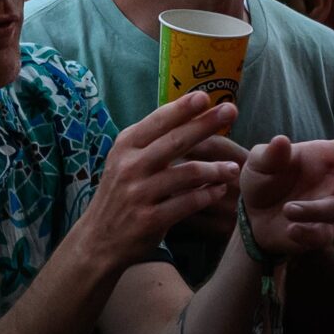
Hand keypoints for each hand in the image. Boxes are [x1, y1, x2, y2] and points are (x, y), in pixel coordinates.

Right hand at [72, 92, 244, 272]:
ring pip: (187, 174)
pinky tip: (220, 191)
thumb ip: (149, 143)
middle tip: (231, 111)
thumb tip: (184, 118)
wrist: (98, 238)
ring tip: (234, 167)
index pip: (157, 121)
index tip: (205, 96)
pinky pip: (188, 203)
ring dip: (215, 169)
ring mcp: (140, 192)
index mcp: (125, 146)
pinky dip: (207, 196)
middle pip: (175, 141)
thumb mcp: (124, 162)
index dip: (182, 108)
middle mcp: (130, 165)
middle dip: (205, 124)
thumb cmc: (120, 194)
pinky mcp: (151, 218)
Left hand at [236, 133, 333, 259]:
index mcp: (317, 157)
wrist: (252, 215)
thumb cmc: (261, 180)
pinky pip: (321, 234)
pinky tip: (290, 229)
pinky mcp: (321, 233)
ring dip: (313, 210)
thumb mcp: (256, 163)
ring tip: (289, 209)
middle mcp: (329, 182)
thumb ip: (269, 155)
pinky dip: (306, 232)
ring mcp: (328, 208)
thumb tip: (281, 141)